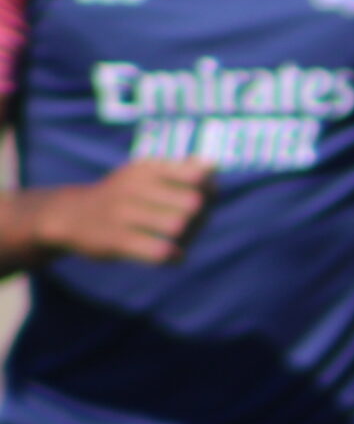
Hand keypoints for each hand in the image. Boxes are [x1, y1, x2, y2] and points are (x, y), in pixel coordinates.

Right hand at [31, 159, 216, 264]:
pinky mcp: (115, 241)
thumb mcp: (145, 173)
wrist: (70, 216)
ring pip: (178, 225)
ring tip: (182, 240)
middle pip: (194, 203)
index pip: (199, 176)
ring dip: (188, 238)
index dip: (210, 191)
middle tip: (194, 225)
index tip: (203, 200)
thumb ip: (182, 170)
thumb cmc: (122, 194)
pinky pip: (160, 251)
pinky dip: (174, 256)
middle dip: (202, 218)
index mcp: (148, 168)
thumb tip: (213, 167)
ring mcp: (123, 213)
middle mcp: (134, 186)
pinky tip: (173, 255)